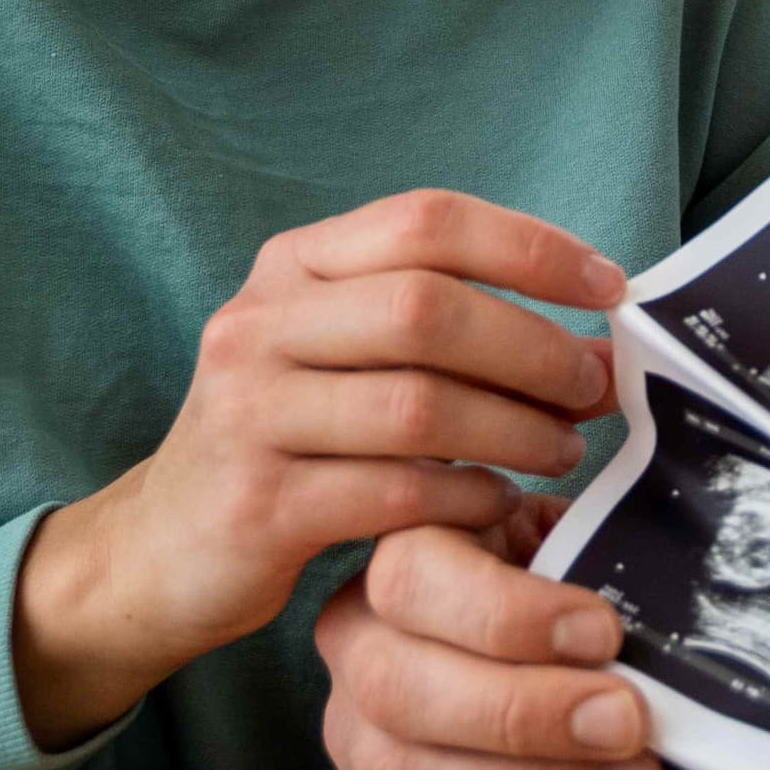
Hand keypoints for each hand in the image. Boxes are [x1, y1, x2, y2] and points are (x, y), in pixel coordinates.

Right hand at [12, 189, 624, 749]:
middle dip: (532, 346)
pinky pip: (395, 490)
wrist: (158, 549)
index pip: (425, 220)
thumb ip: (435, 320)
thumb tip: (590, 325)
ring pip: (417, 404)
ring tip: (563, 449)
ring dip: (514, 427)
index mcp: (291, 267)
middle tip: (595, 388)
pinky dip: (467, 495)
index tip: (610, 287)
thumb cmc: (286, 439)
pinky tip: (500, 505)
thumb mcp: (337, 351)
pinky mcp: (258, 505)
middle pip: (426, 308)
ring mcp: (250, 414)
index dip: (530, 246)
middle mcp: (259, 325)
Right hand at [316, 508, 661, 769]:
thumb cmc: (551, 582)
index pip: (414, 579)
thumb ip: (591, 558)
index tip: (604, 632)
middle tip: (627, 722)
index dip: (508, 614)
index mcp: (399, 550)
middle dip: (527, 715)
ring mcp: (354, 738)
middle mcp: (357, 643)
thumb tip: (661, 608)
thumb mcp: (566, 537)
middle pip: (399, 691)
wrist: (520, 636)